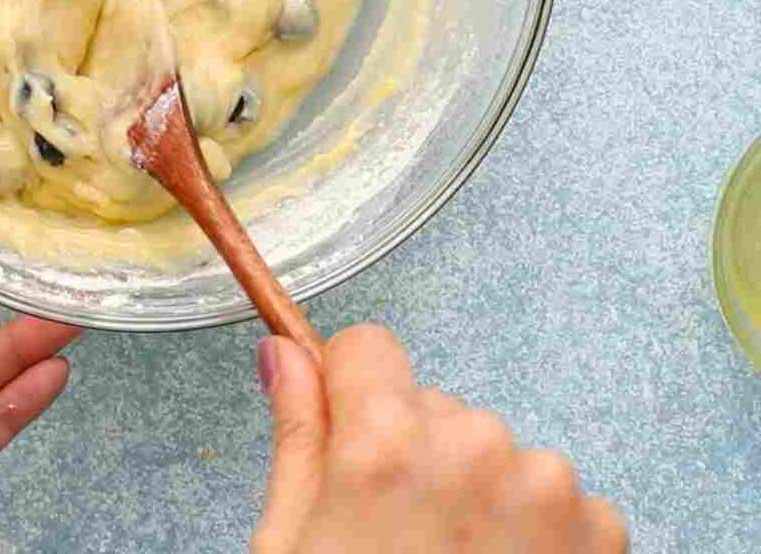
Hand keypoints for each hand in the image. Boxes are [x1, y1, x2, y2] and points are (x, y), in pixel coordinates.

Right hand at [254, 327, 628, 552]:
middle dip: (418, 460)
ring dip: (481, 499)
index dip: (352, 400)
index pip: (368, 348)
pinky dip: (536, 536)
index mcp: (385, 444)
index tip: (352, 447)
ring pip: (496, 453)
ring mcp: (546, 487)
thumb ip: (299, 440)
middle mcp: (473, 447)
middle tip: (401, 546)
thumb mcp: (294, 550)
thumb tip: (283, 358)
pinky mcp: (600, 531)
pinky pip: (557, 499)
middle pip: (433, 408)